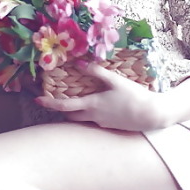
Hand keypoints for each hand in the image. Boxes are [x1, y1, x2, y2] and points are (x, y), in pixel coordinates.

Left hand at [35, 62, 174, 131]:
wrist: (151, 115)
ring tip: (74, 100)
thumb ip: (97, 71)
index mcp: (92, 105)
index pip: (65, 106)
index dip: (49, 104)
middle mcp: (93, 117)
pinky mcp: (109, 126)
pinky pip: (93, 121)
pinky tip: (96, 105)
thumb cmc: (134, 96)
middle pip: (70, 116)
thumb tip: (80, 63)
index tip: (37, 100)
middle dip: (61, 110)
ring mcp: (101, 124)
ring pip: (81, 119)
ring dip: (75, 112)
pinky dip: (88, 114)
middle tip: (53, 100)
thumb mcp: (115, 81)